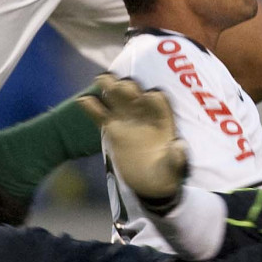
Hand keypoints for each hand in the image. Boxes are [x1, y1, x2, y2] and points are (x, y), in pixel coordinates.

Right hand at [78, 74, 187, 205]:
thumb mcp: (175, 167)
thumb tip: (179, 148)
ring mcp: (127, 121)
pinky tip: (83, 100)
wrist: (151, 183)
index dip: (153, 97)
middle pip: (135, 93)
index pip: (158, 100)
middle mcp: (144, 115)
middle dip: (129, 88)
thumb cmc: (167, 172)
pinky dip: (92, 107)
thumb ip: (177, 158)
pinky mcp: (113, 130)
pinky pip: (100, 115)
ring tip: (101, 79)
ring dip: (110, 86)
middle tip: (121, 86)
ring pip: (117, 98)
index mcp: (163, 120)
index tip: (147, 97)